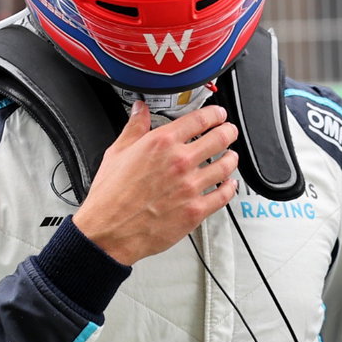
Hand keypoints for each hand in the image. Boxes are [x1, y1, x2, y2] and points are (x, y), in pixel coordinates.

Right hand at [74, 101, 239, 265]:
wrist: (109, 230)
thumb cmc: (110, 196)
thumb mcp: (117, 153)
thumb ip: (134, 128)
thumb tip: (140, 110)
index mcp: (161, 143)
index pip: (199, 119)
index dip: (214, 114)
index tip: (218, 114)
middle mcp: (179, 162)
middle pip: (219, 139)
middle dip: (229, 131)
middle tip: (229, 131)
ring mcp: (190, 187)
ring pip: (225, 166)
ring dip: (232, 158)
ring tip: (231, 156)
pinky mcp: (195, 210)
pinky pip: (223, 196)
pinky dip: (230, 188)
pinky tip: (228, 185)